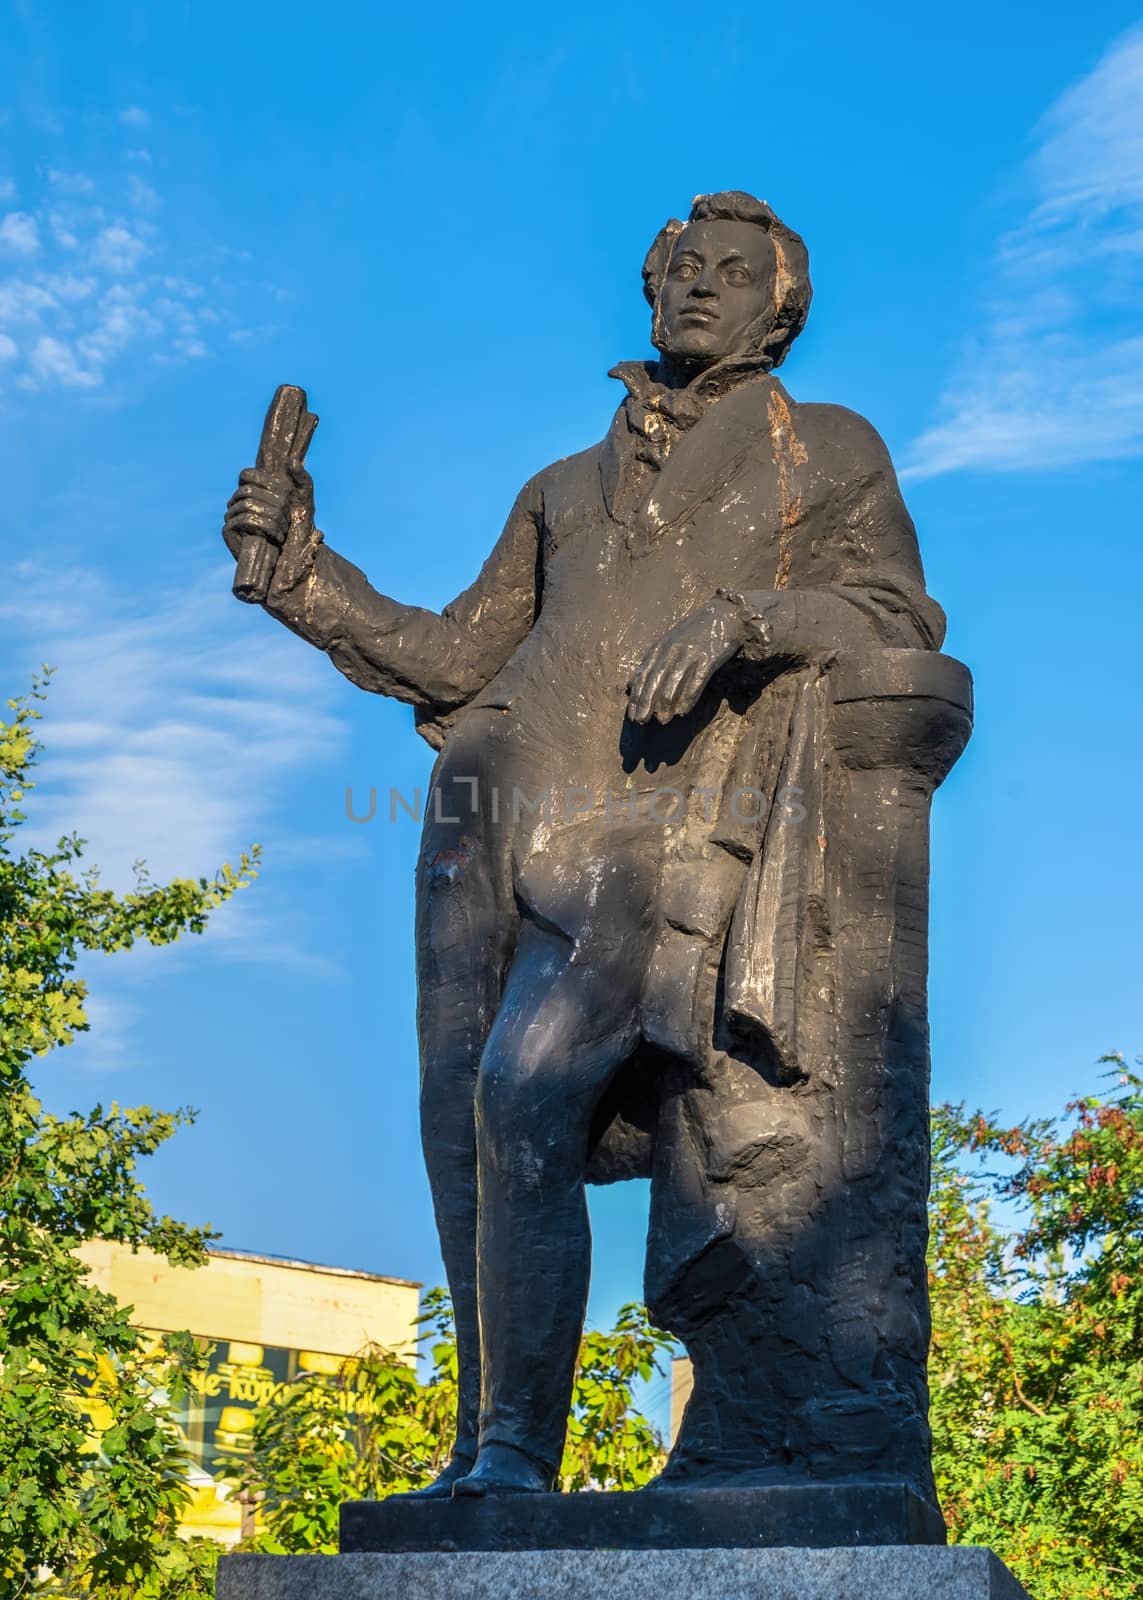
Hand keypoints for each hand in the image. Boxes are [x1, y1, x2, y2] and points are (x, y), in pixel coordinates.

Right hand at [222, 461, 313, 559]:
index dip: (265, 482)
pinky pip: (240, 519)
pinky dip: (262, 526)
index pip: (247, 474)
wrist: (295, 564)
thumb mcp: (306, 503)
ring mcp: (232, 517)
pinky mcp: (229, 533)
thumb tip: (291, 461)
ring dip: (271, 518)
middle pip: (249, 490)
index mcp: (254, 492)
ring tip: (283, 532)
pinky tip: (275, 537)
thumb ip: (303, 480)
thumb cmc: (300, 534)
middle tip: (288, 522)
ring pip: (245, 504)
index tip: (284, 498)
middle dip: (274, 505)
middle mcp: (239, 502)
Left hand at [627, 597, 747, 723]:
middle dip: (646, 702)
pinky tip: (682, 711)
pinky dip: (688, 697)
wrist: (725, 614)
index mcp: (660, 647)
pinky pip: (696, 680)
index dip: (637, 696)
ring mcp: (690, 652)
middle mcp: (672, 649)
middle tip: (640, 721)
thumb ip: (650, 663)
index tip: (632, 715)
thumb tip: (629, 684)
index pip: (643, 674)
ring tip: (662, 720)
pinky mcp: (708, 657)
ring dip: (666, 703)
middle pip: (655, 679)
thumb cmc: (694, 633)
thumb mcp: (667, 643)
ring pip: (673, 681)